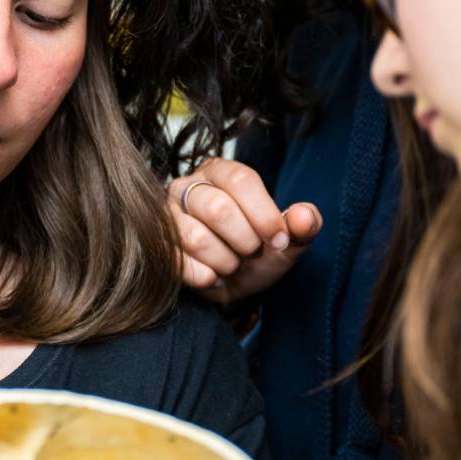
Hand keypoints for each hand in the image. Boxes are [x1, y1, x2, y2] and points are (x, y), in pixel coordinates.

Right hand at [167, 157, 320, 303]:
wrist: (233, 288)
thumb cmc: (259, 255)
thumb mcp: (288, 240)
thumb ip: (304, 225)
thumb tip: (303, 216)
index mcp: (221, 171)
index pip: (240, 180)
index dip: (264, 214)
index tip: (279, 241)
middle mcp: (187, 186)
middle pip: (218, 209)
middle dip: (245, 241)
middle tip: (252, 253)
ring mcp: (166, 216)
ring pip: (196, 238)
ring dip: (225, 261)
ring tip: (231, 264)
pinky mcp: (157, 246)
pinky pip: (180, 263)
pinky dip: (207, 277)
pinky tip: (213, 275)